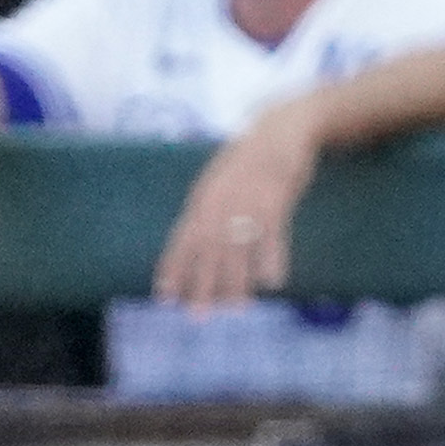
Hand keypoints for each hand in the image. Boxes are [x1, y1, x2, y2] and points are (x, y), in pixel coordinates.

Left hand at [159, 106, 322, 307]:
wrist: (280, 129)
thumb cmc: (249, 160)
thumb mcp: (219, 181)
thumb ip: (207, 209)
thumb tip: (195, 240)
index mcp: (203, 199)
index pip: (182, 239)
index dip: (173, 268)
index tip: (165, 297)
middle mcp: (221, 203)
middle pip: (207, 251)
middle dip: (202, 285)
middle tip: (198, 316)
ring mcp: (248, 202)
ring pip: (238, 248)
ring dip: (236, 280)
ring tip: (237, 307)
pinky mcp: (276, 200)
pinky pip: (273, 235)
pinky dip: (272, 258)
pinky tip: (272, 281)